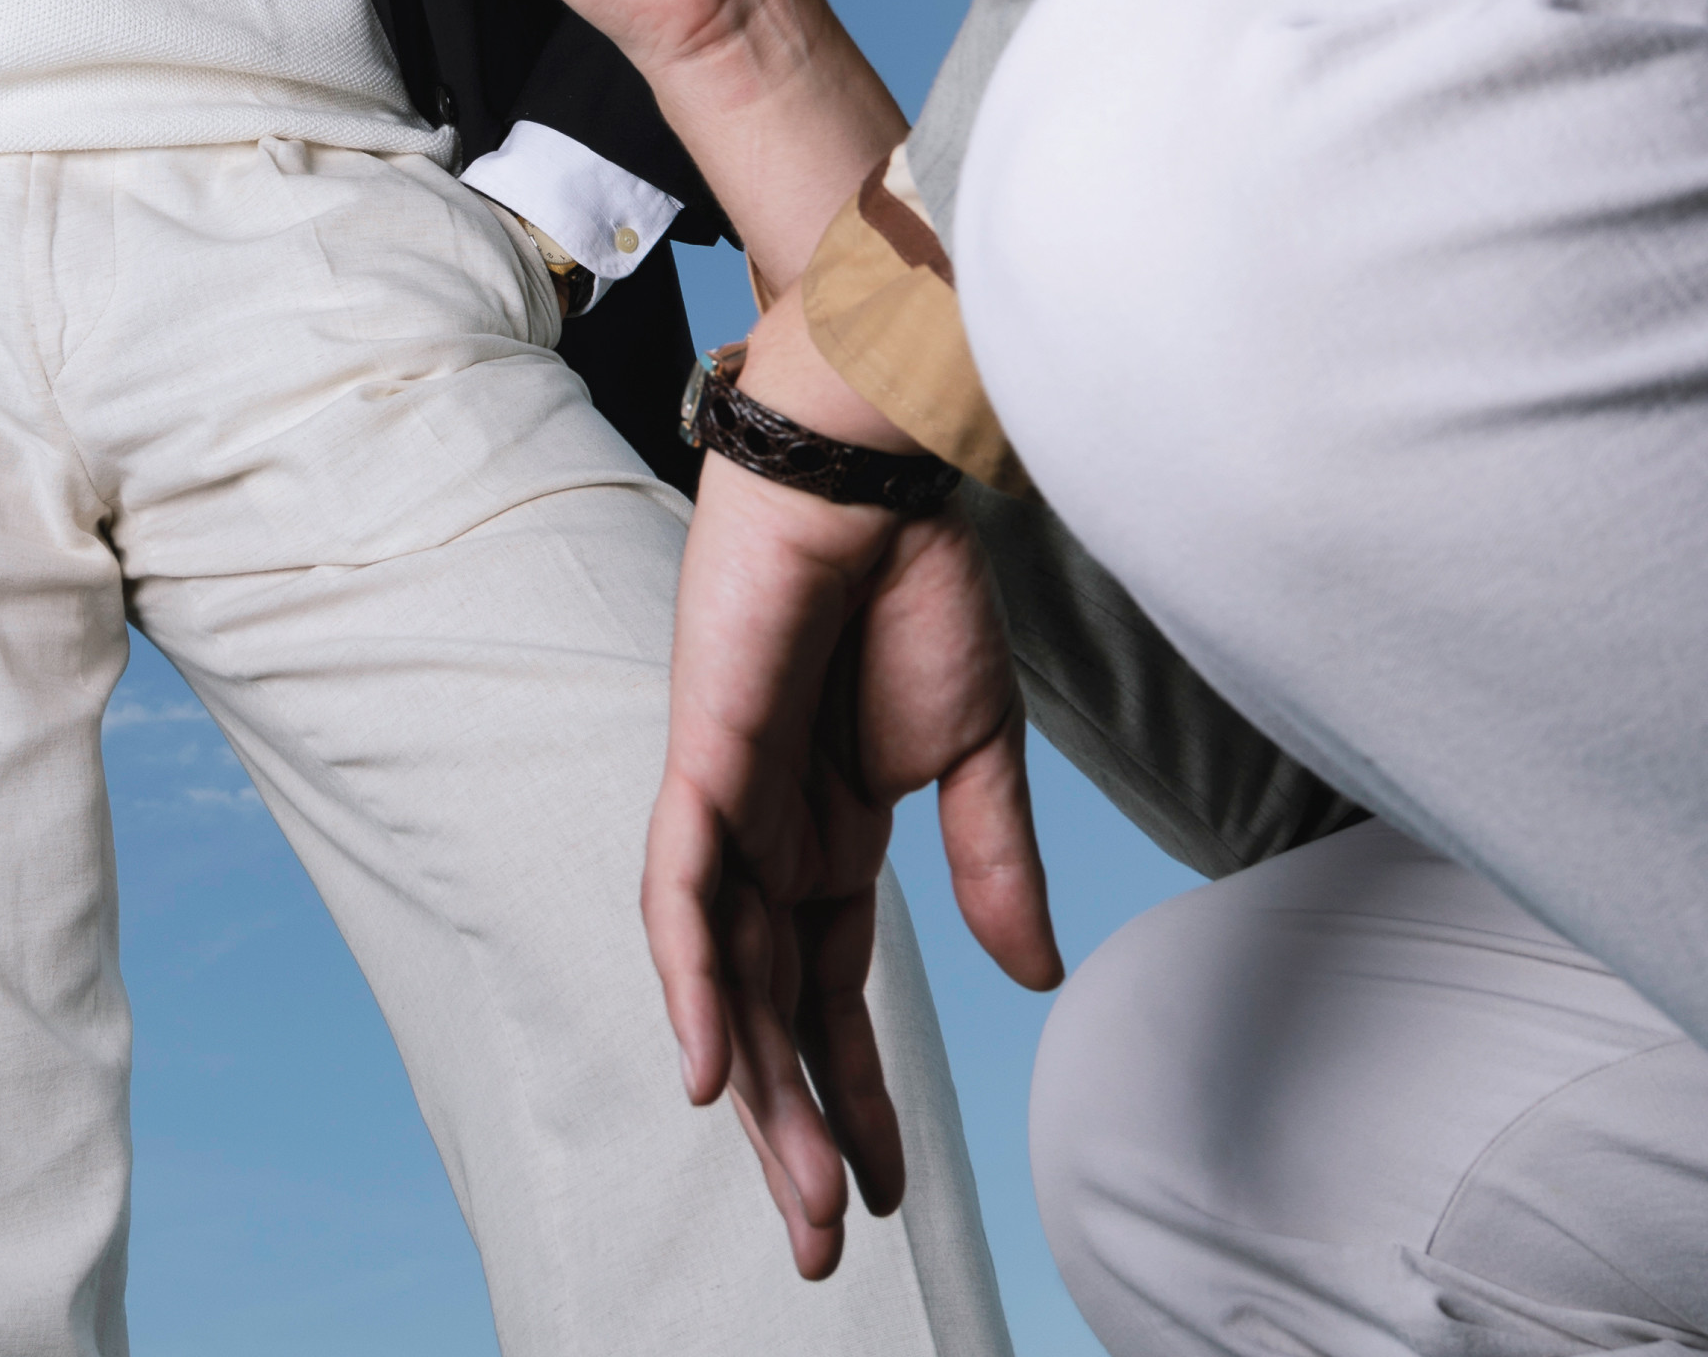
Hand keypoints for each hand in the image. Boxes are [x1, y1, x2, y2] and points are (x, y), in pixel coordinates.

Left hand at [647, 307, 1060, 1279]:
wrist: (875, 471)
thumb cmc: (917, 586)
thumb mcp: (971, 754)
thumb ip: (990, 866)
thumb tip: (1030, 981)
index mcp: (831, 832)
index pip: (831, 992)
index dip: (855, 1092)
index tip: (882, 1196)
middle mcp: (769, 830)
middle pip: (769, 1006)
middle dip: (798, 1125)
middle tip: (818, 1241)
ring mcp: (728, 794)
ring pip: (725, 972)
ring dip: (756, 1086)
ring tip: (791, 1194)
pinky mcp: (701, 753)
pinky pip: (680, 885)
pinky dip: (687, 975)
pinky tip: (706, 1069)